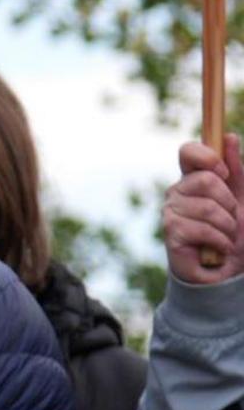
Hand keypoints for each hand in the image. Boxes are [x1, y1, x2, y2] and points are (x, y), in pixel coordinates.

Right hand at [172, 135, 242, 285]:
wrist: (231, 272)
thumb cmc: (237, 236)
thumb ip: (237, 170)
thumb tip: (229, 136)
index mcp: (194, 179)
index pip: (188, 152)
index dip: (206, 156)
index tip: (223, 172)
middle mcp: (179, 191)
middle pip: (205, 179)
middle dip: (229, 202)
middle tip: (230, 219)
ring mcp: (172, 211)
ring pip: (208, 206)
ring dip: (228, 226)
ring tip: (225, 237)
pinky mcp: (171, 232)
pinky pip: (202, 228)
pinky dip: (221, 241)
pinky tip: (219, 249)